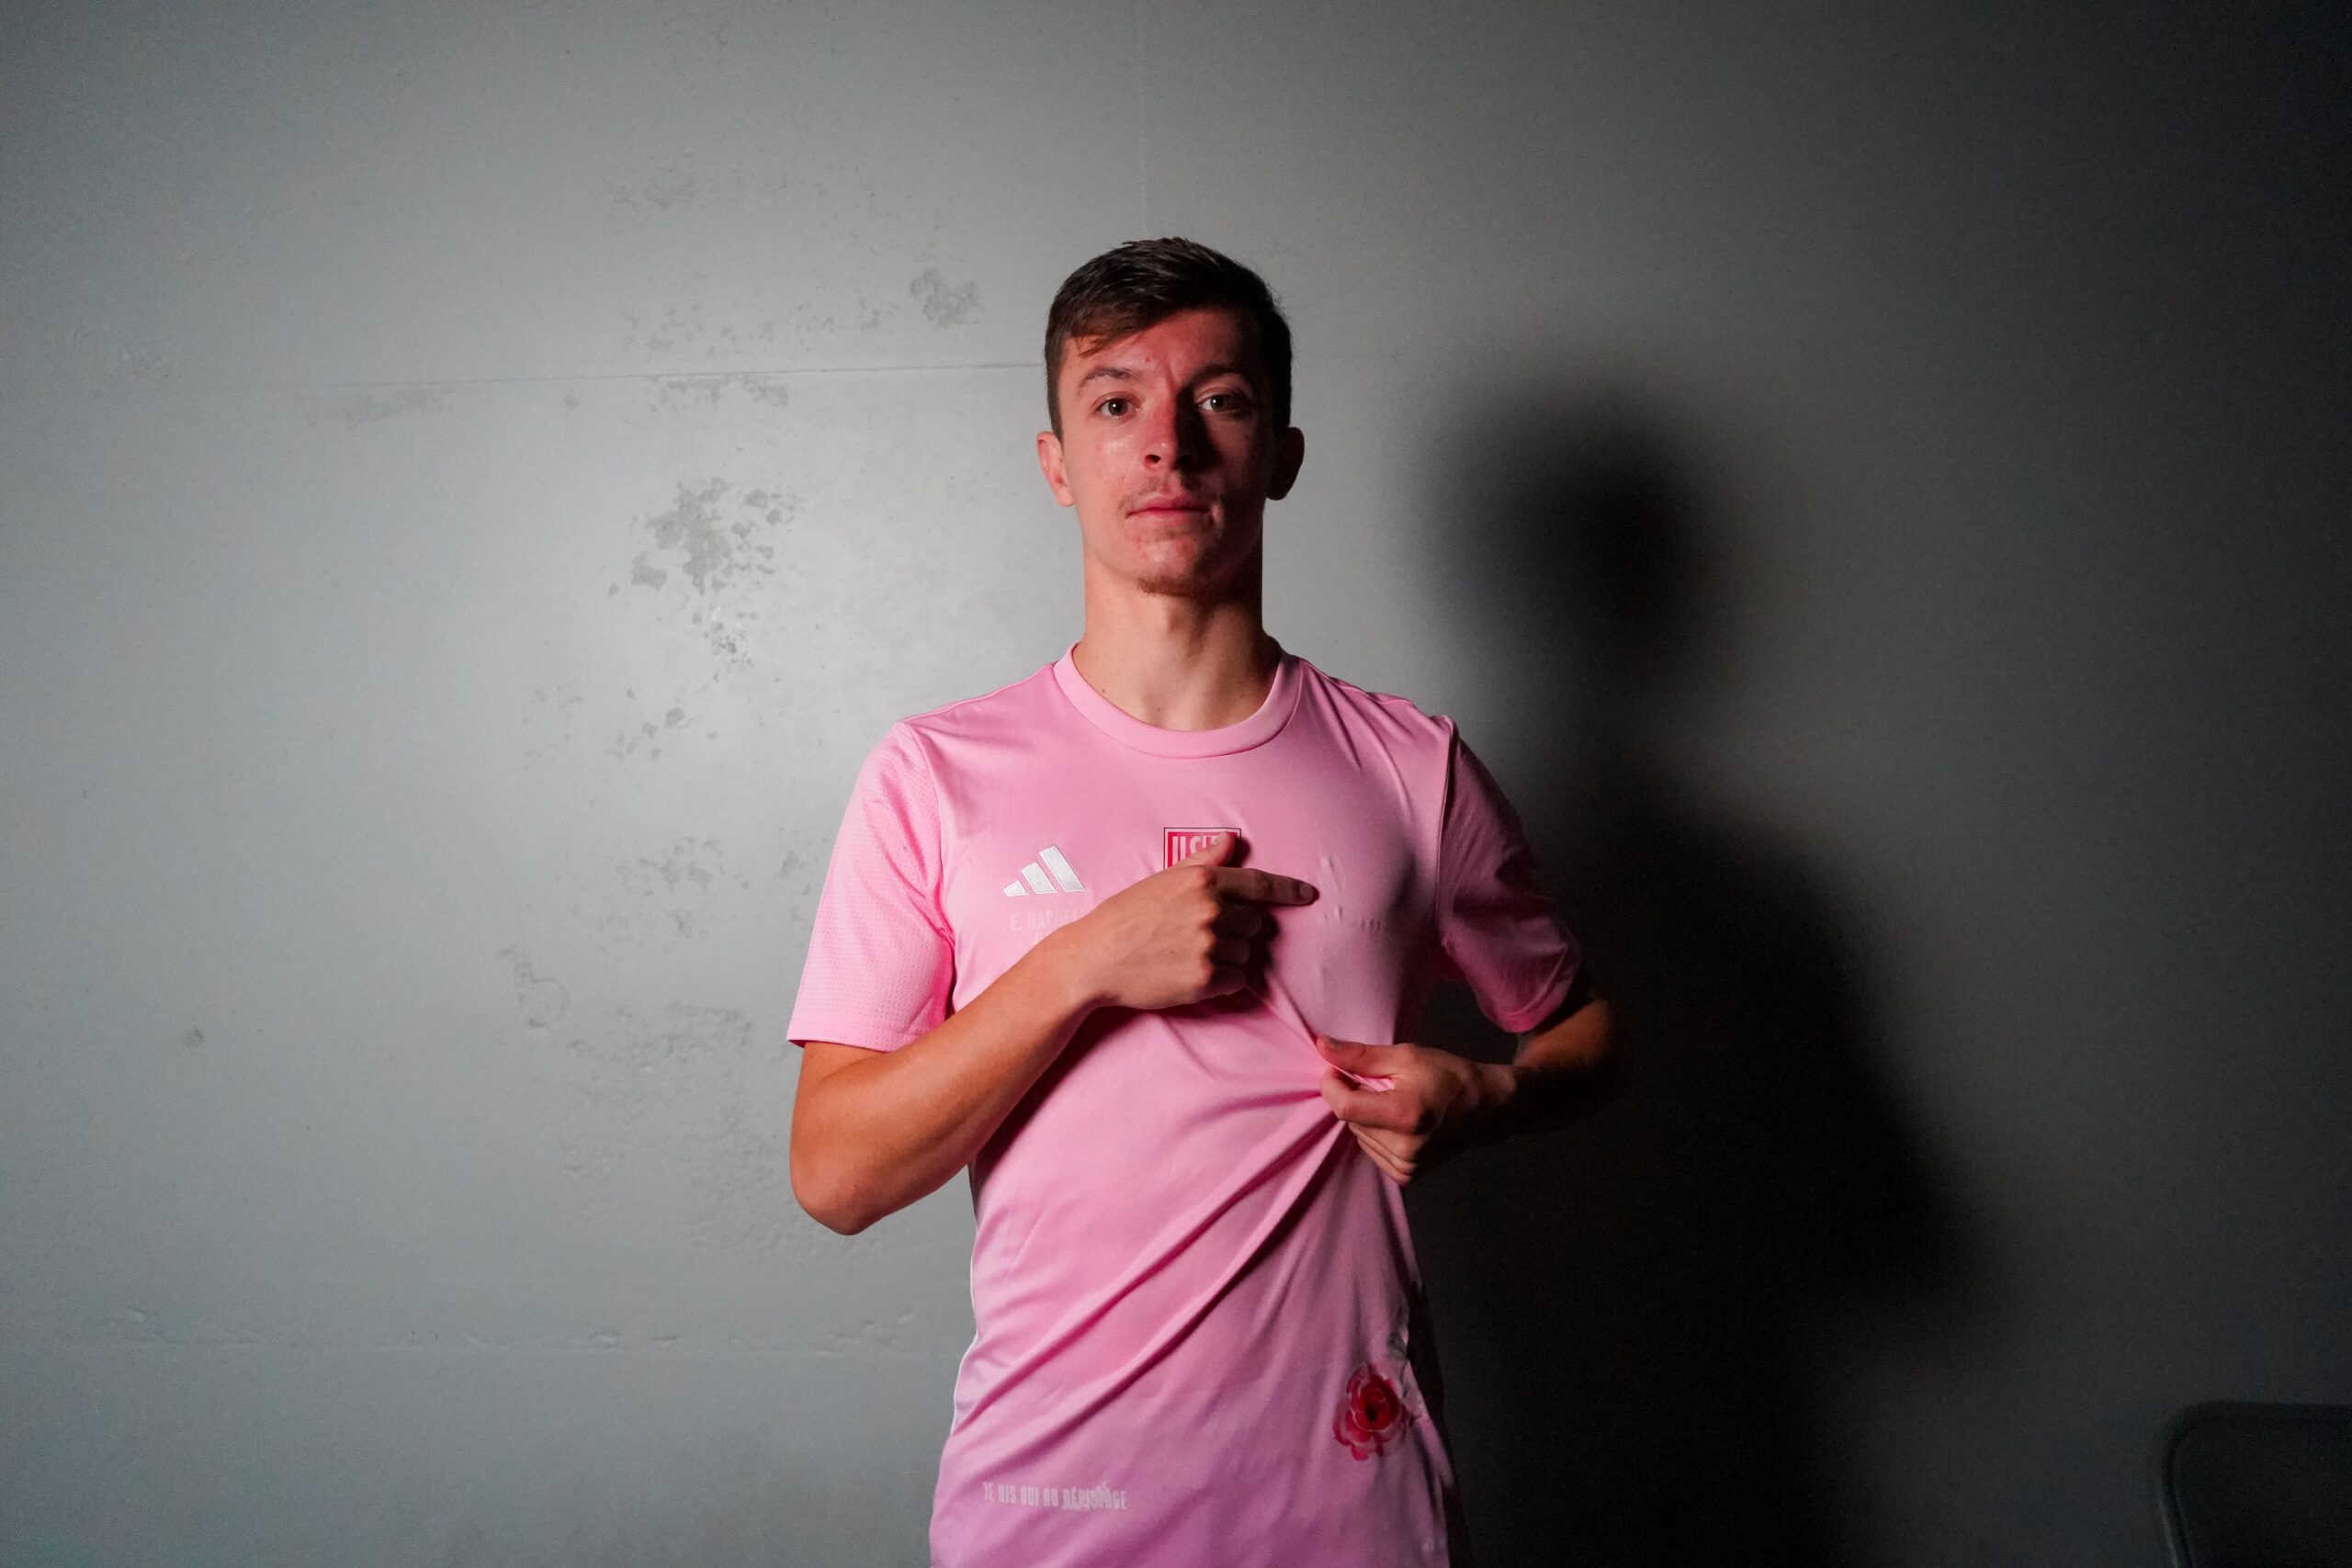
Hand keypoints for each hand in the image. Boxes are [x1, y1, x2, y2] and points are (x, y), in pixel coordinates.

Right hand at [1051, 831, 1317, 1012]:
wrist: (1095, 958)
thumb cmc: (1125, 916)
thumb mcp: (1163, 880)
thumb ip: (1203, 862)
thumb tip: (1231, 840)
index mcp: (1202, 881)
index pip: (1260, 883)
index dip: (1289, 890)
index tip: (1310, 896)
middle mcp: (1211, 910)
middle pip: (1256, 924)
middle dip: (1239, 930)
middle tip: (1203, 935)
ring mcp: (1209, 946)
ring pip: (1248, 954)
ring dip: (1230, 956)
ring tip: (1192, 955)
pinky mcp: (1205, 979)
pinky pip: (1238, 980)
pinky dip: (1224, 980)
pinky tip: (1193, 973)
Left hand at [1314, 1035, 1513, 1185]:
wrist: (1487, 1109)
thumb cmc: (1448, 1075)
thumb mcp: (1407, 1056)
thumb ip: (1361, 1056)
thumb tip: (1321, 1046)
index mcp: (1405, 1115)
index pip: (1344, 1106)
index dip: (1332, 1085)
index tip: (1336, 1068)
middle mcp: (1404, 1148)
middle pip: (1350, 1120)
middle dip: (1354, 1097)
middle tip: (1380, 1082)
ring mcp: (1407, 1166)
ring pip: (1358, 1135)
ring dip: (1366, 1116)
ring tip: (1394, 1102)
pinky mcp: (1407, 1176)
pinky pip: (1371, 1150)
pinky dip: (1376, 1133)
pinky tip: (1399, 1122)